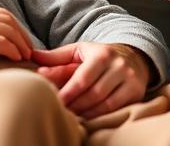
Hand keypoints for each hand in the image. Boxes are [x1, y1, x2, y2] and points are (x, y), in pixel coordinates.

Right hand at [0, 0, 33, 76]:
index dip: (15, 26)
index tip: (21, 40)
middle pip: (7, 19)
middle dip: (22, 35)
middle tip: (29, 50)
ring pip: (8, 29)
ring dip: (21, 44)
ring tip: (25, 57)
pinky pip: (1, 42)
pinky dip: (13, 50)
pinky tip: (16, 59)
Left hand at [33, 42, 150, 118]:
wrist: (133, 56)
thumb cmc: (98, 56)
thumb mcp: (79, 51)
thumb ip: (56, 57)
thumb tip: (33, 56)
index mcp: (102, 54)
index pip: (82, 78)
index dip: (68, 93)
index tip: (55, 102)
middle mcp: (119, 66)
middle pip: (94, 94)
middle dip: (75, 106)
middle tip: (61, 112)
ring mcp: (130, 80)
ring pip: (106, 104)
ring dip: (86, 113)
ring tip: (72, 117)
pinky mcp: (137, 92)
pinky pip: (116, 110)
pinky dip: (99, 116)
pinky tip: (87, 118)